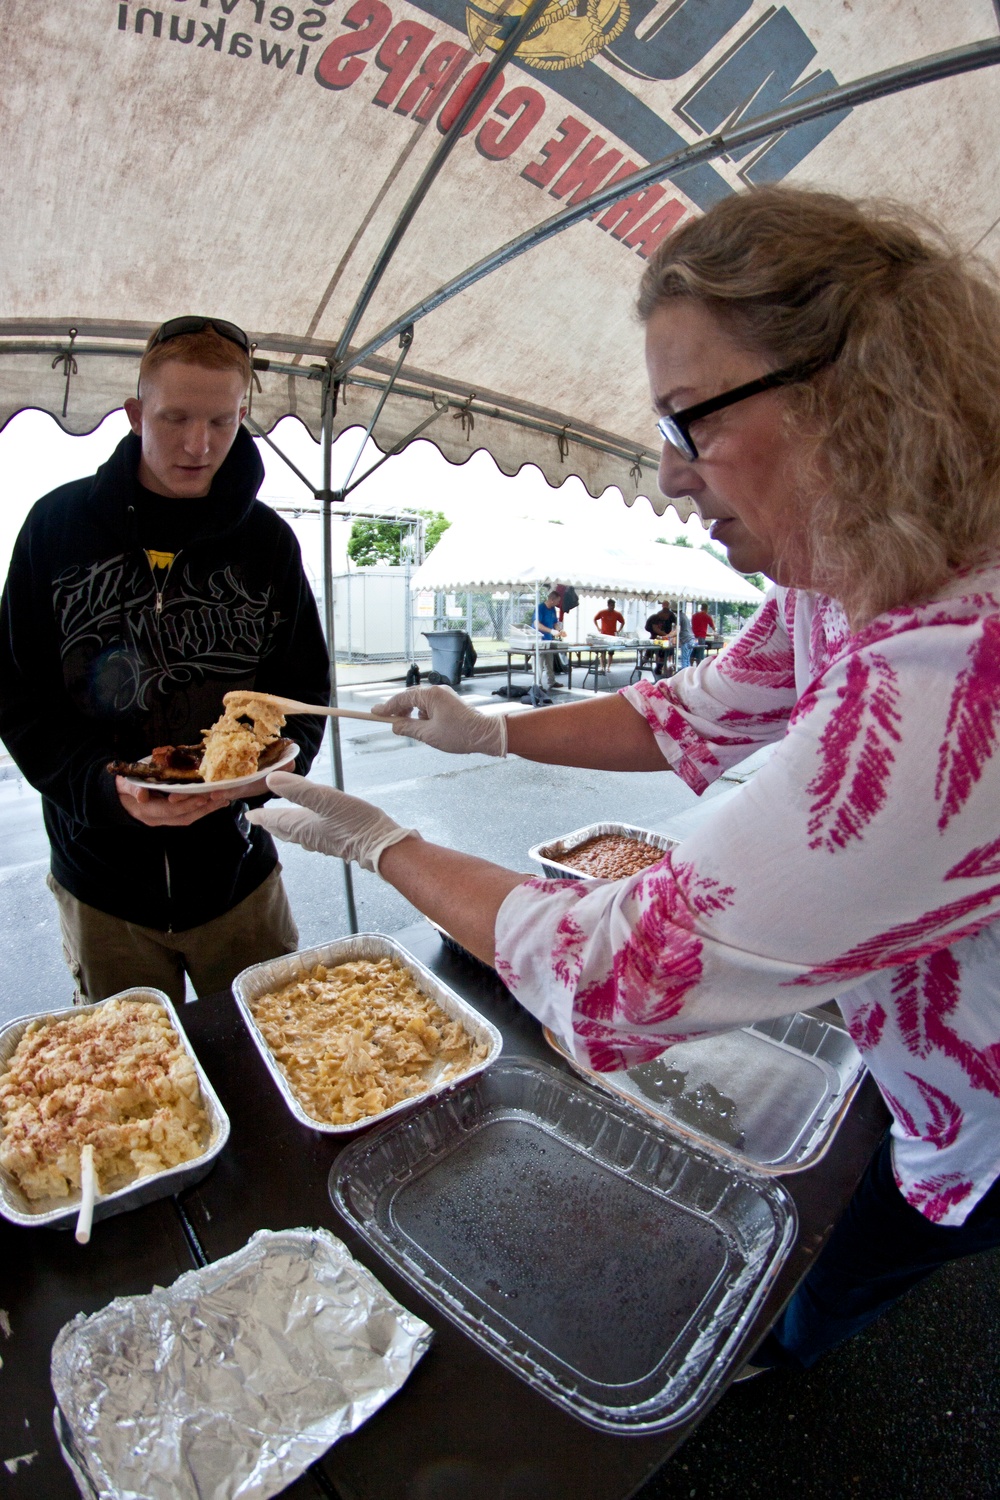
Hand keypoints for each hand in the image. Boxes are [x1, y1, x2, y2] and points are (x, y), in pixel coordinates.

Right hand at [117, 778, 232, 826]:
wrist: (117, 798)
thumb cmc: (121, 788)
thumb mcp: (122, 785)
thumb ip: (131, 789)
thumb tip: (142, 795)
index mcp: (146, 811)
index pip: (169, 811)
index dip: (185, 805)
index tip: (201, 797)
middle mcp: (157, 819)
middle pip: (184, 817)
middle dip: (203, 808)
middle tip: (220, 797)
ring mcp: (164, 819)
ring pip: (188, 818)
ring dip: (207, 810)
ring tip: (223, 800)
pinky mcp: (170, 816)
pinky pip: (188, 815)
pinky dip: (202, 809)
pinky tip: (216, 802)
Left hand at [247, 772, 416, 871]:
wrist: (381, 845)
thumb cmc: (354, 822)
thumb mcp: (325, 799)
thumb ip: (297, 790)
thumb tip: (270, 780)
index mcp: (301, 825)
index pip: (274, 820)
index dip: (261, 816)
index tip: (250, 815)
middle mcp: (308, 836)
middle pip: (283, 829)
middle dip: (271, 823)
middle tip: (261, 819)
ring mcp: (322, 840)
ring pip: (296, 833)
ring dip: (285, 826)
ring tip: (281, 822)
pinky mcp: (335, 841)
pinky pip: (311, 834)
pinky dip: (302, 828)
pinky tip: (312, 825)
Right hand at [371, 685, 505, 756]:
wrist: (485, 734)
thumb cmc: (459, 734)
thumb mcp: (428, 734)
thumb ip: (408, 728)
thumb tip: (395, 726)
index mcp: (431, 695)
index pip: (402, 698)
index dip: (387, 707)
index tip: (375, 712)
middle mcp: (437, 691)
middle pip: (410, 697)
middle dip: (399, 709)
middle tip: (387, 720)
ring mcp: (444, 696)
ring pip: (420, 703)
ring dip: (412, 713)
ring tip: (408, 727)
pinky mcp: (449, 703)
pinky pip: (430, 706)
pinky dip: (422, 715)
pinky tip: (424, 727)